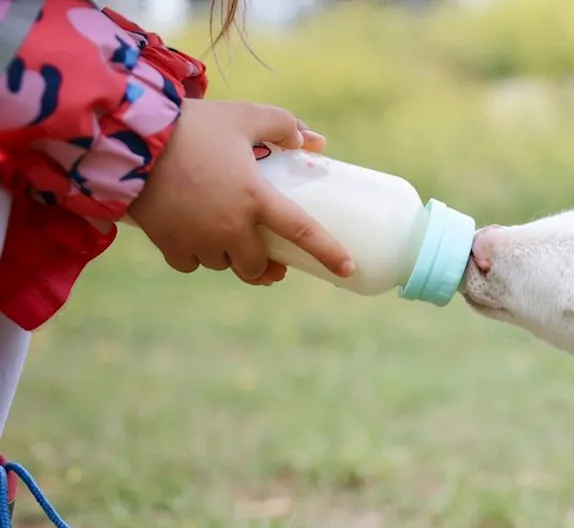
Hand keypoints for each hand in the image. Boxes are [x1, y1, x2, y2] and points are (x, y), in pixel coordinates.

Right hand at [127, 99, 353, 285]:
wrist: (128, 137)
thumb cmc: (193, 124)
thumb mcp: (244, 115)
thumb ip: (283, 125)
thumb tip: (315, 142)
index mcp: (255, 199)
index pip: (304, 232)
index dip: (329, 253)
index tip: (348, 268)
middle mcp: (229, 227)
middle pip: (257, 267)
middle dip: (266, 268)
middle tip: (273, 262)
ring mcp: (197, 239)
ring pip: (222, 265)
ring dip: (230, 258)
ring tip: (230, 241)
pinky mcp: (167, 242)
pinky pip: (189, 263)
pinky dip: (196, 257)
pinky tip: (196, 242)